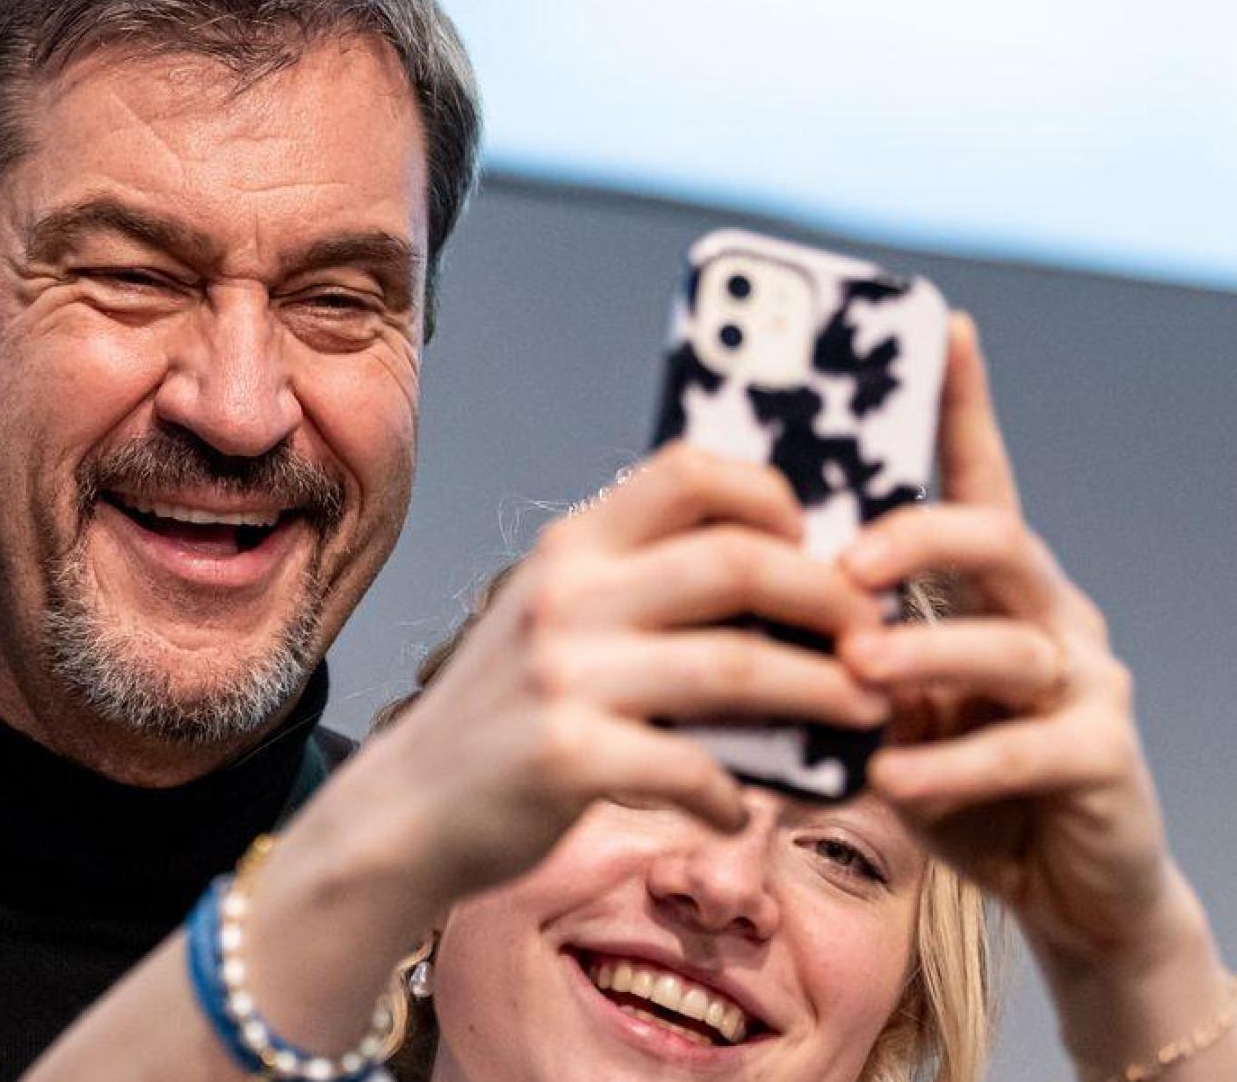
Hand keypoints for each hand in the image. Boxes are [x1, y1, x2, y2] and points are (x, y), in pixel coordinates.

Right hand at [326, 441, 890, 913]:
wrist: (407, 808)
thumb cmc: (505, 716)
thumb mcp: (554, 622)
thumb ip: (637, 589)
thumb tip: (779, 576)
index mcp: (571, 548)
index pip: (690, 471)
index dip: (773, 496)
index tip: (817, 543)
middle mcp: (565, 595)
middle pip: (738, 561)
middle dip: (831, 597)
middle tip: (874, 635)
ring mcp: (564, 675)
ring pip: (738, 666)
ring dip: (823, 691)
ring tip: (865, 711)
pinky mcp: (568, 757)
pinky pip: (696, 767)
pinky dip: (736, 792)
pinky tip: (738, 805)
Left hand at [837, 315, 1187, 972]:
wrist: (1060, 884)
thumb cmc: (949, 768)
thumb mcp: (886, 694)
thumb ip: (838, 640)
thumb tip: (732, 587)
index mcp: (990, 583)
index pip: (978, 476)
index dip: (963, 404)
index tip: (945, 328)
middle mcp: (1046, 612)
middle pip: (996, 537)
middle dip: (917, 539)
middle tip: (843, 565)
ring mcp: (1084, 681)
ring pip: (1009, 642)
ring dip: (924, 653)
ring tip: (856, 671)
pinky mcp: (1102, 758)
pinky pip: (1026, 748)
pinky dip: (950, 761)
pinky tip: (893, 776)